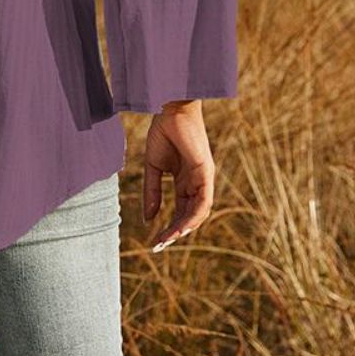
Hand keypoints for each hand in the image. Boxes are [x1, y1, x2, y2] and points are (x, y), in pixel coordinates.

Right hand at [143, 99, 214, 251]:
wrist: (169, 110)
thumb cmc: (162, 132)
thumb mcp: (153, 168)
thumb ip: (152, 193)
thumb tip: (148, 220)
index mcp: (185, 181)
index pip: (180, 211)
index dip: (169, 227)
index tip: (155, 241)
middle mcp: (196, 183)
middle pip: (190, 215)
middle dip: (175, 232)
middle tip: (159, 245)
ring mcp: (203, 178)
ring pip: (199, 212)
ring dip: (184, 228)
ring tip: (168, 240)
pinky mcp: (205, 172)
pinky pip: (203, 201)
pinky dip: (193, 216)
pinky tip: (180, 226)